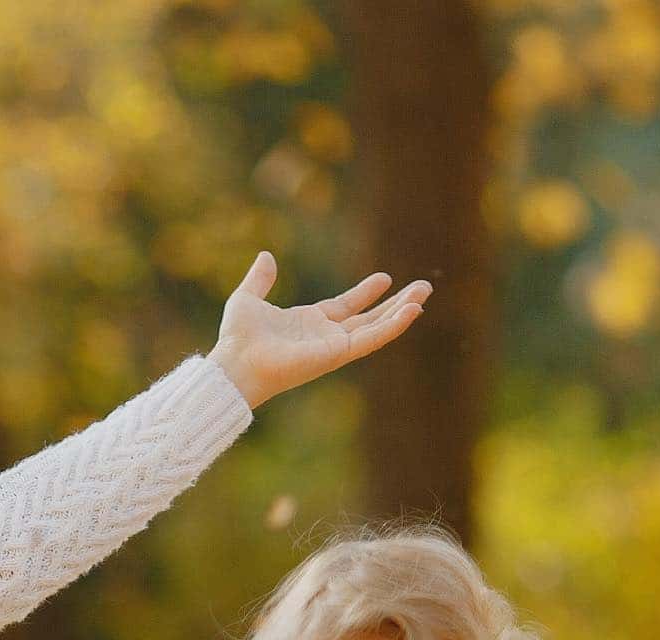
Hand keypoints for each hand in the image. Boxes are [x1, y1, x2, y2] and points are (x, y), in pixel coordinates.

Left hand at [209, 252, 430, 409]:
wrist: (236, 362)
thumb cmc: (237, 338)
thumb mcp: (248, 298)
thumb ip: (260, 279)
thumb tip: (266, 256)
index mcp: (307, 323)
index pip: (344, 307)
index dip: (364, 294)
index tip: (384, 279)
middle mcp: (324, 337)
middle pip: (368, 319)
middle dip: (394, 304)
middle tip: (422, 288)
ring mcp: (333, 347)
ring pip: (375, 328)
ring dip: (401, 312)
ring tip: (424, 295)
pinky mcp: (337, 354)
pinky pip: (371, 339)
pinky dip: (392, 327)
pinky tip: (412, 311)